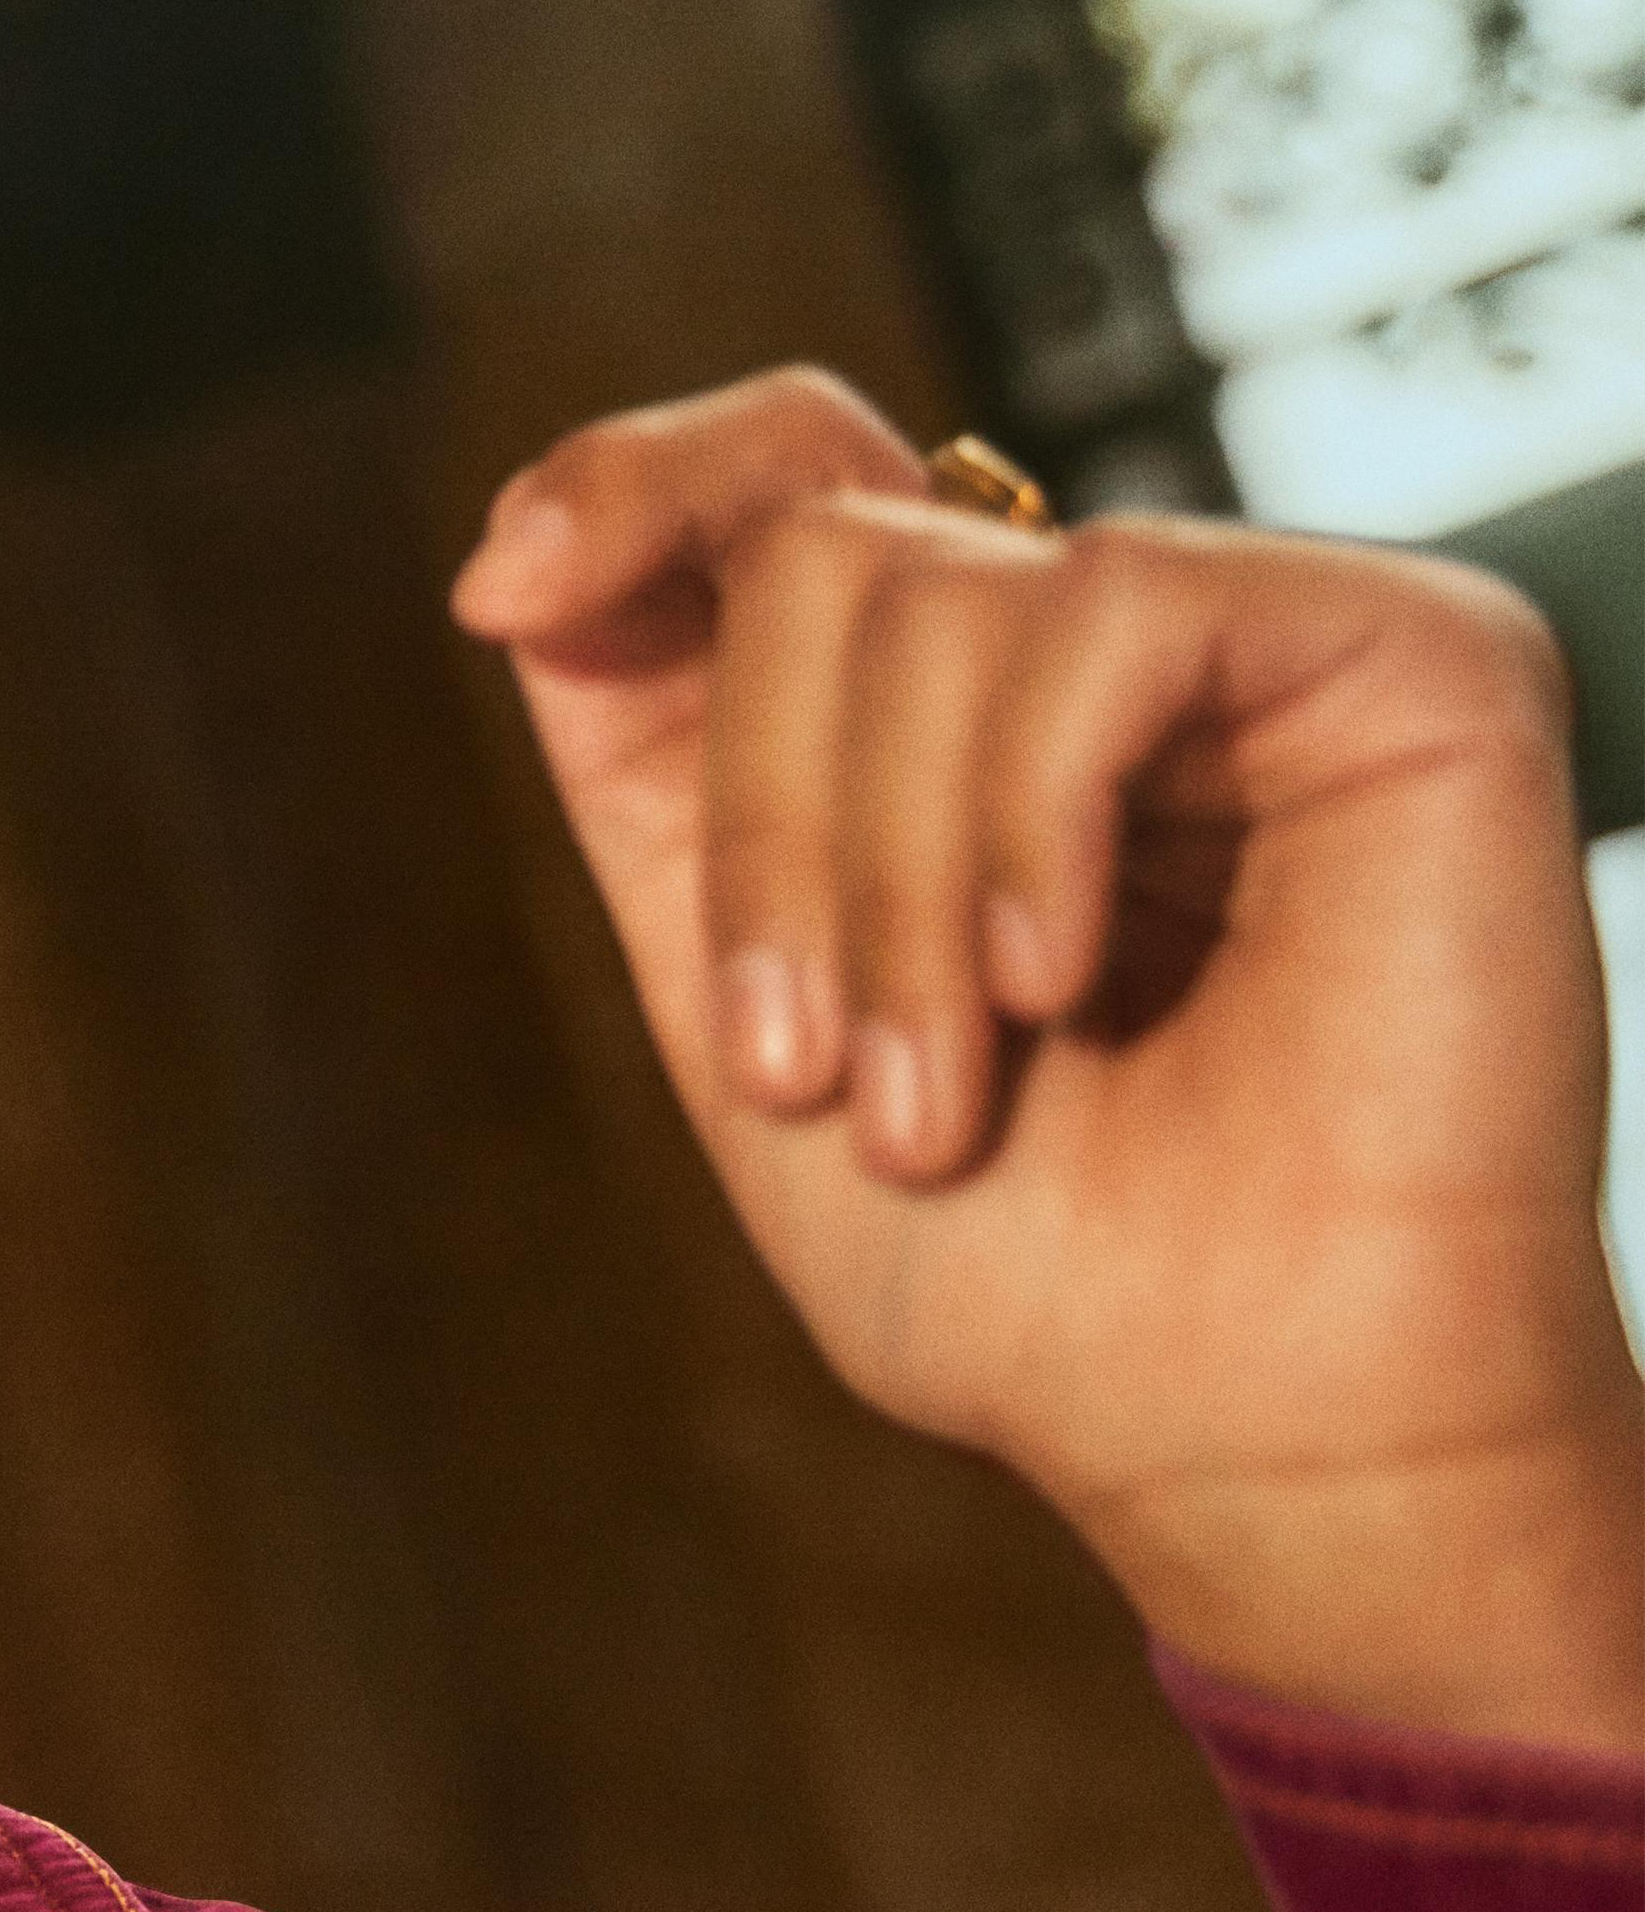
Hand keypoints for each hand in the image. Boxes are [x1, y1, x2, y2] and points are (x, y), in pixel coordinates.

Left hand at [458, 368, 1644, 1753]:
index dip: (626, 487)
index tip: (499, 592)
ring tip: (940, 1103)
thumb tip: (521, 569)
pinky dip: (1025, 811)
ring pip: (934, 590)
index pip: (782, 479)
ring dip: (882, 881)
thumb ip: (659, 779)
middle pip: (818, 546)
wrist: (1243, 1432)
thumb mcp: (751, 1006)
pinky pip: (1110, 601)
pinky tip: (1056, 979)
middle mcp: (1100, 647)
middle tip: (804, 1073)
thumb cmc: (1031, 1271)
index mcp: (951, 719)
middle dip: (763, 827)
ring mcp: (1258, 635)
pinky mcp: (1410, 647)